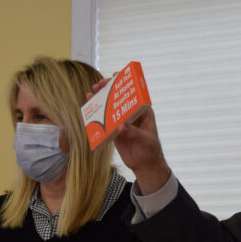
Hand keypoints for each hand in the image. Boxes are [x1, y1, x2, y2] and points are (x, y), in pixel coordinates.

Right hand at [88, 79, 170, 194]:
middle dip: (108, 89)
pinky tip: (89, 108)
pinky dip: (96, 114)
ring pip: (110, 107)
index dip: (124, 84)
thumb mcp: (145, 140)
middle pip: (119, 98)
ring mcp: (123, 122)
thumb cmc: (150, 150)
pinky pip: (104, 120)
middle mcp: (132, 114)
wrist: (145, 165)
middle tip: (99, 84)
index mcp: (143, 111)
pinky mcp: (115, 131)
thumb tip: (120, 126)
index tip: (115, 76)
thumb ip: (133, 132)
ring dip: (101, 100)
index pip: (133, 94)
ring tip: (91, 93)